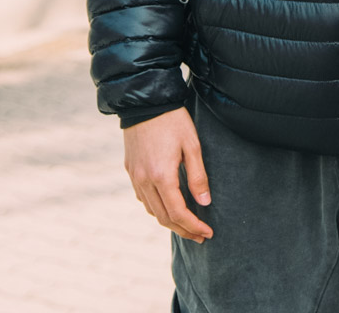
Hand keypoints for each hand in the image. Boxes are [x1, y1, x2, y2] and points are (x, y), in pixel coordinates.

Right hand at [123, 107, 213, 242]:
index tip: (208, 233)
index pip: (178, 213)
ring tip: (188, 224)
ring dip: (170, 222)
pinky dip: (157, 208)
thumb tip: (205, 203)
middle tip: (201, 235)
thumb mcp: (192, 145)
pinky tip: (169, 205)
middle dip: (184, 230)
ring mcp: (134, 177)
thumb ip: (198, 176)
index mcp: (161, 176)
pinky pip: (143, 198)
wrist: (145, 102)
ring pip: (152, 211)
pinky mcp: (130, 171)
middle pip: (164, 218)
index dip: (194, 226)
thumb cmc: (173, 120)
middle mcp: (144, 181)